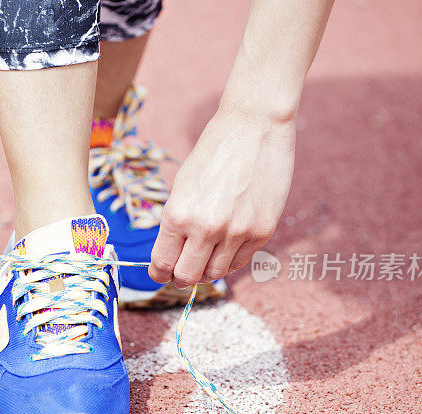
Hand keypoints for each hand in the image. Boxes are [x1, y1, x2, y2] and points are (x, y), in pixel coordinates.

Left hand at [149, 106, 295, 286]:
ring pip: (215, 274)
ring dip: (205, 272)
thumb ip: (176, 225)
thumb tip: (172, 258)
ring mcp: (237, 232)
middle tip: (180, 273)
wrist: (253, 127)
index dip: (159, 274)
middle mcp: (206, 228)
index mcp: (178, 215)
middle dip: (180, 278)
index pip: (163, 263)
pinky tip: (224, 249)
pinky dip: (228, 261)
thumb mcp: (181, 188)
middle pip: (187, 276)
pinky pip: (240, 262)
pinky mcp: (262, 231)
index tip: (160, 274)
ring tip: (203, 259)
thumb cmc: (212, 154)